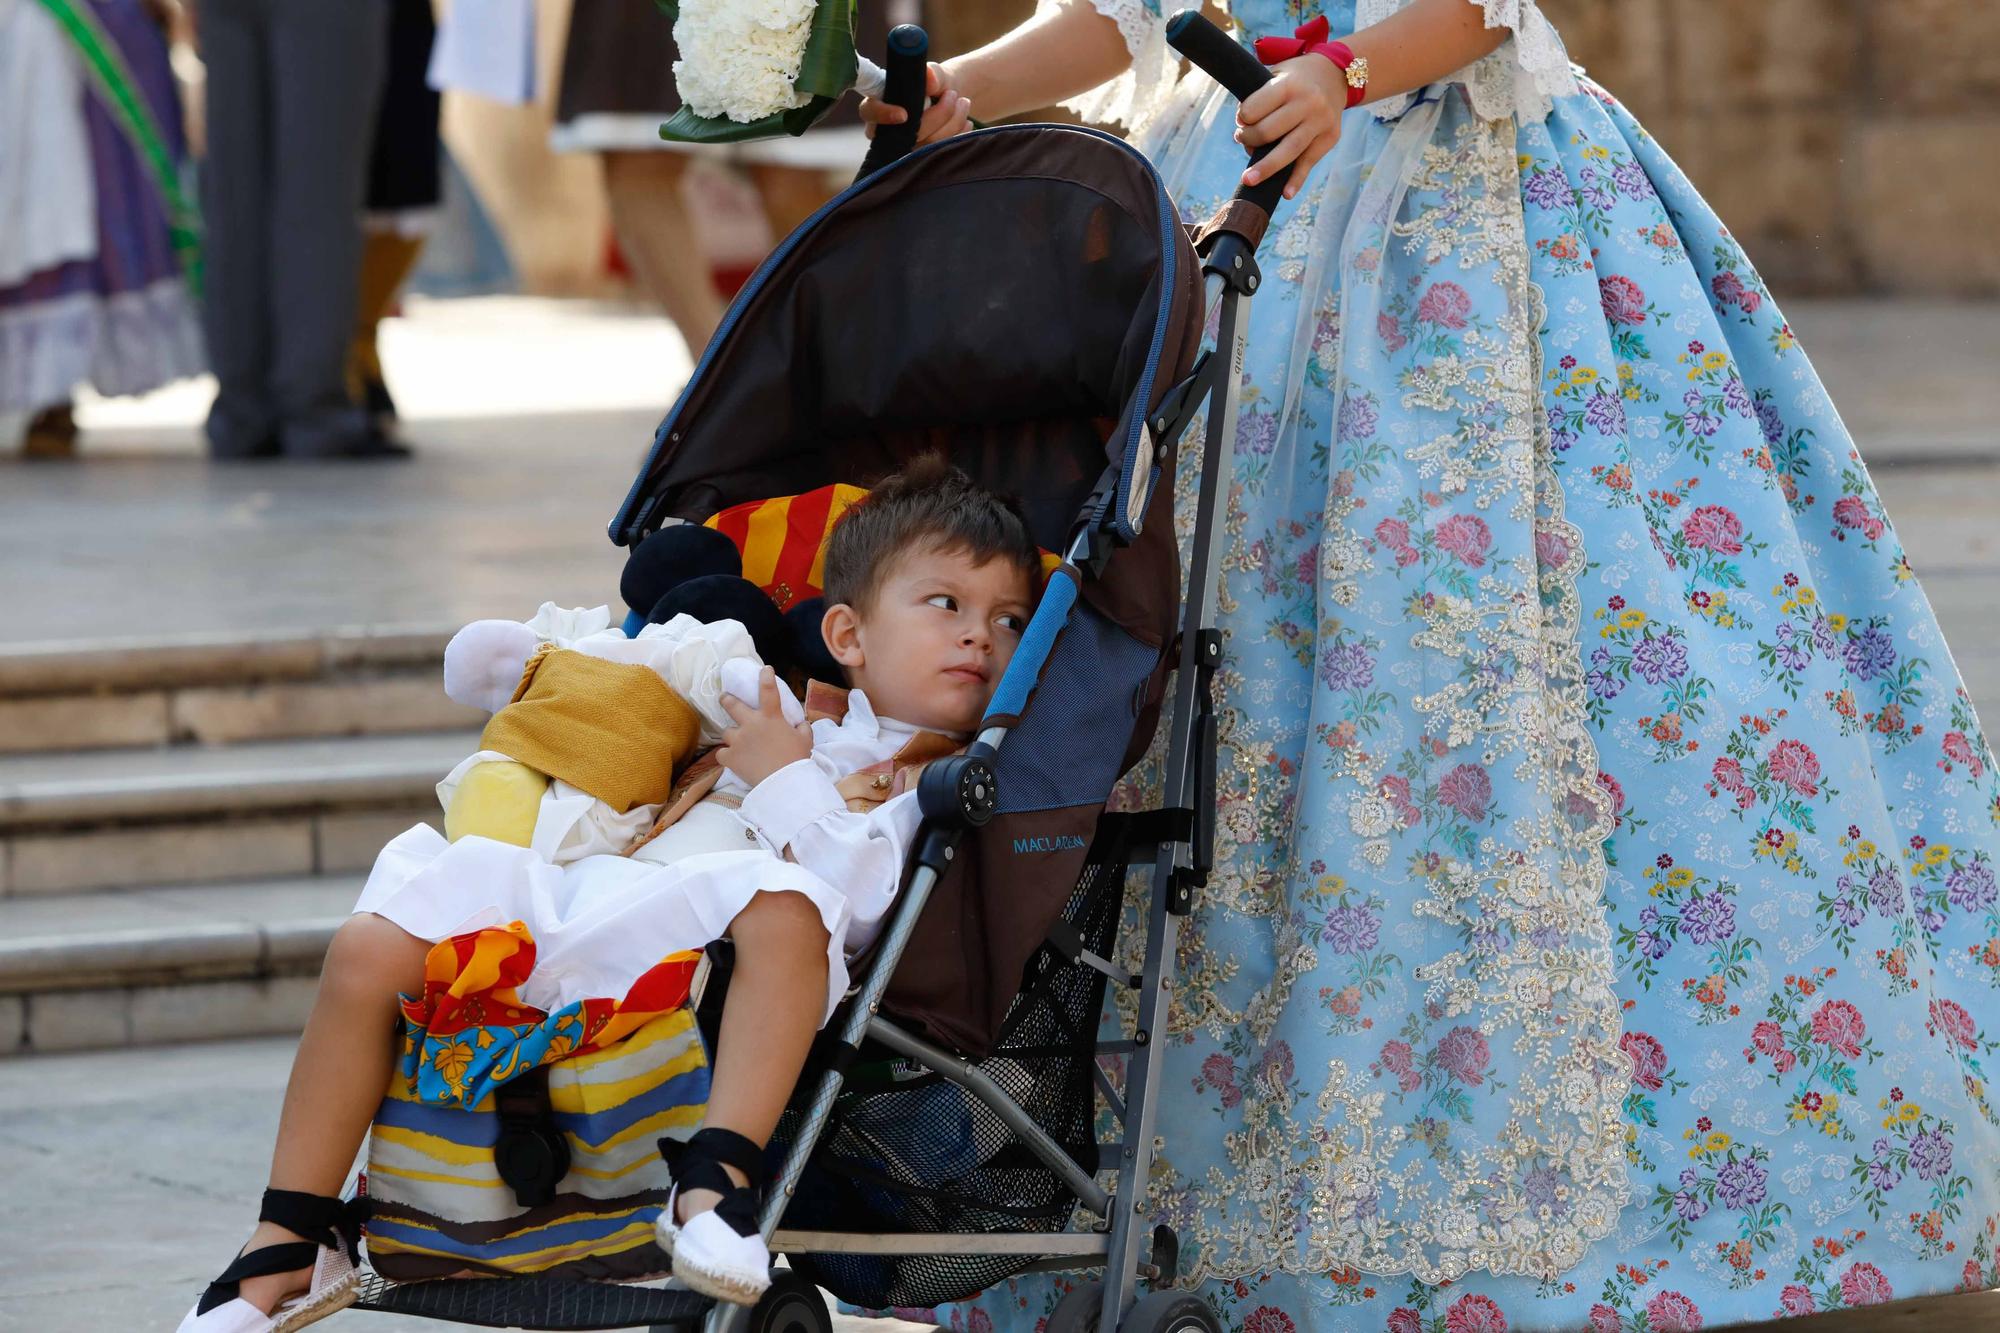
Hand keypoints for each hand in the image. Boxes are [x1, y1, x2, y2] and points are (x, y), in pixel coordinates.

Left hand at [716, 667, 812, 787]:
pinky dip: (727, 756)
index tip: (764, 669)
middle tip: (724, 698)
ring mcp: (737, 740)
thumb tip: (800, 723)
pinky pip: (722, 753)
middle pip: (732, 704)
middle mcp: (751, 724)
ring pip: (726, 732)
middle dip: (726, 699)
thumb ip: (801, 727)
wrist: (783, 782)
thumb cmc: (797, 759)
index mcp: (771, 717)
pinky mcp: (729, 757)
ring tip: (736, 743)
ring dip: (731, 736)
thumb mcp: (805, 739)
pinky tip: (733, 760)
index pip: (768, 690)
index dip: (765, 677)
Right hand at [860, 62, 973, 145]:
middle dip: (939, 113)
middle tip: (953, 95)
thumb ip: (933, 73)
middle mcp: (887, 132)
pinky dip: (958, 134)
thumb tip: (930, 78)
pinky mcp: (922, 160)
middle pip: (910, 132)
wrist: (949, 101)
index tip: (904, 114)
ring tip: (964, 103)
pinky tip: (964, 122)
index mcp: (879, 106)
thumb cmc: (934, 85)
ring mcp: (905, 149)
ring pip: (929, 145)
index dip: (883, 114)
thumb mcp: (935, 75)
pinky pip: (941, 153)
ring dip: (953, 121)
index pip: (869, 112)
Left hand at [1234, 55, 1346, 199]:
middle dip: (1249, 139)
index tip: (1241, 120)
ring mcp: (1321, 122)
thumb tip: (1244, 135)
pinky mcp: (1330, 138)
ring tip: (1248, 180)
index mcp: (1289, 84)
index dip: (1242, 118)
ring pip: (1288, 151)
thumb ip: (1261, 98)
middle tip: (1243, 138)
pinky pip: (1309, 163)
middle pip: (1268, 132)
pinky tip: (1286, 193)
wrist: (1335, 74)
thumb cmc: (1295, 78)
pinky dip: (1297, 180)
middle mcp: (1308, 102)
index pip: (1254, 109)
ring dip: (1266, 168)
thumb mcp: (1277, 74)